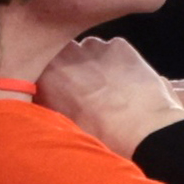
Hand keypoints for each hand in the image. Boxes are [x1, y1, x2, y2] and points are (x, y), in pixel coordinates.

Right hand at [31, 35, 183, 155]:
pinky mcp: (118, 45)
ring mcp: (92, 47)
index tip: (62, 89)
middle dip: (75, 68)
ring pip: (91, 50)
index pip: (42, 66)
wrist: (141, 133)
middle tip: (90, 92)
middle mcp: (64, 55)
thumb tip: (50, 98)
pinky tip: (128, 82)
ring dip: (97, 63)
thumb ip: (50, 104)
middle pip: (66, 55)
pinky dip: (120, 61)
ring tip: (112, 90)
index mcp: (44, 75)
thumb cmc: (101, 137)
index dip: (54, 77)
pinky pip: (115, 49)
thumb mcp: (63, 125)